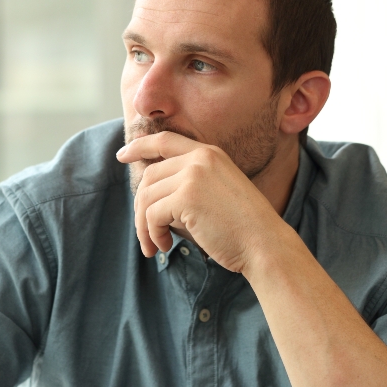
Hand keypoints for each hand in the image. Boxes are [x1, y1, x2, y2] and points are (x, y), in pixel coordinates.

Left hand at [116, 132, 281, 273]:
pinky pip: (152, 215)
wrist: (265, 244)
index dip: (139, 146)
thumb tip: (148, 198)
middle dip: (140, 208)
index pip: (164, 140)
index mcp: (210, 154)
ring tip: (155, 246)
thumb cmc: (241, 228)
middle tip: (146, 235)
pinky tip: (165, 246)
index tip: (122, 155)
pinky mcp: (186, 197)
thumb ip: (187, 187)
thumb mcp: (215, 195)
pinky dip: (152, 234)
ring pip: (146, 197)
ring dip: (144, 226)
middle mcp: (200, 158)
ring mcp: (193, 175)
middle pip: (149, 176)